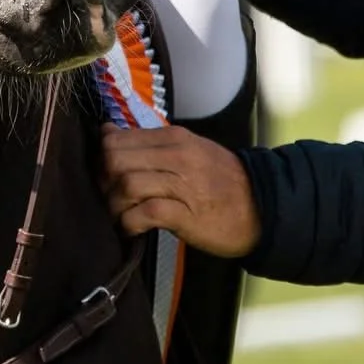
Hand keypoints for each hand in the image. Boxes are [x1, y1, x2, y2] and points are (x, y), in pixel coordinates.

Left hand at [100, 123, 259, 257]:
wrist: (261, 206)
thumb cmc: (220, 180)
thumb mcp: (189, 151)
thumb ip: (150, 145)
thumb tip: (107, 135)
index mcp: (174, 138)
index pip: (119, 138)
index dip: (101, 157)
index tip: (103, 173)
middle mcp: (176, 155)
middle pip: (117, 160)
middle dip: (103, 181)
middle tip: (107, 196)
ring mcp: (182, 184)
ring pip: (128, 184)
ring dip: (114, 204)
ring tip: (118, 215)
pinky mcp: (186, 215)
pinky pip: (145, 213)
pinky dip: (129, 222)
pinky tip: (130, 228)